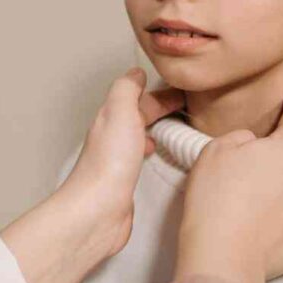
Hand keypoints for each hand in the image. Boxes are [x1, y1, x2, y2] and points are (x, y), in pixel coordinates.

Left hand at [0, 67, 182, 282]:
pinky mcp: (125, 180)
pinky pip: (139, 157)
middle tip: (185, 105)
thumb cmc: (108, 164)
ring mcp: (118, 159)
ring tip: (176, 126)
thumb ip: (126, 89)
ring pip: (138, 134)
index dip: (158, 91)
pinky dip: (150, 149)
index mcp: (111, 117)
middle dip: (159, 107)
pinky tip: (156, 155)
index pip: (136, 96)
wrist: (97, 210)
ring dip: (155, 126)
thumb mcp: (119, 111)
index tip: (181, 89)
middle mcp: (112, 136)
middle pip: (138, 114)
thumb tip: (134, 73)